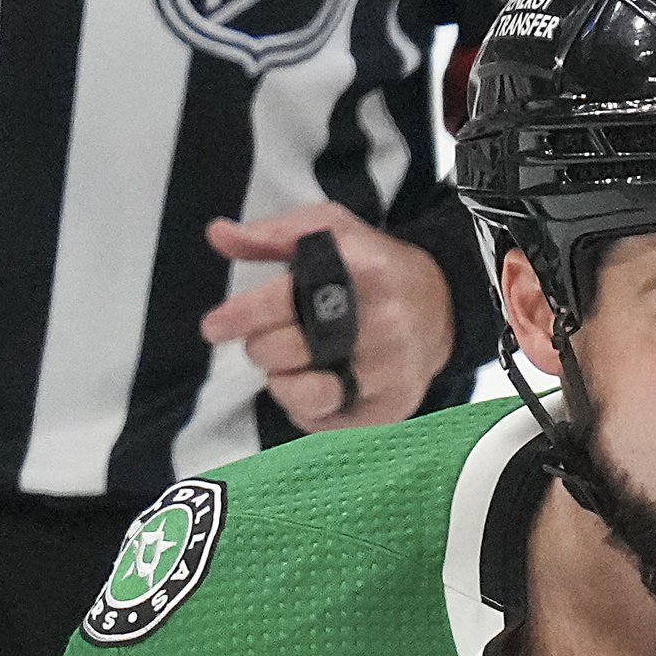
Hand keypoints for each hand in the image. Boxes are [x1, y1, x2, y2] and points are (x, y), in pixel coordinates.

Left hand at [201, 207, 454, 430]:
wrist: (442, 306)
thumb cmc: (374, 268)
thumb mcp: (331, 231)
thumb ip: (272, 235)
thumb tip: (218, 235)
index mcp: (361, 271)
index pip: (283, 300)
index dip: (240, 316)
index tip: (214, 326)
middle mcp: (381, 323)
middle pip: (284, 351)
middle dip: (262, 346)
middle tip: (273, 339)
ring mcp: (390, 371)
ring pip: (304, 395)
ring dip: (283, 383)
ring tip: (293, 366)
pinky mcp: (392, 407)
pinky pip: (324, 424)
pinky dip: (307, 409)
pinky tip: (318, 385)